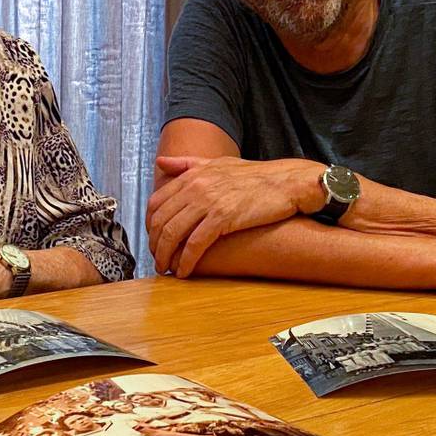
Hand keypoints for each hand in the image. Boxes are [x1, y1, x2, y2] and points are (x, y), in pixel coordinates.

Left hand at [146, 156, 324, 277]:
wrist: (286, 182)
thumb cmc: (255, 175)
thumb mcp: (217, 163)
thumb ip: (186, 164)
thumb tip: (160, 163)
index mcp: (192, 175)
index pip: (155, 202)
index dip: (149, 225)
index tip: (153, 239)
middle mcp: (195, 187)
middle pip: (161, 220)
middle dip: (155, 244)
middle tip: (157, 259)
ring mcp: (208, 202)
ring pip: (174, 233)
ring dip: (166, 255)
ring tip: (166, 268)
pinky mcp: (223, 218)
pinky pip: (195, 244)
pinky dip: (186, 260)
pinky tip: (185, 272)